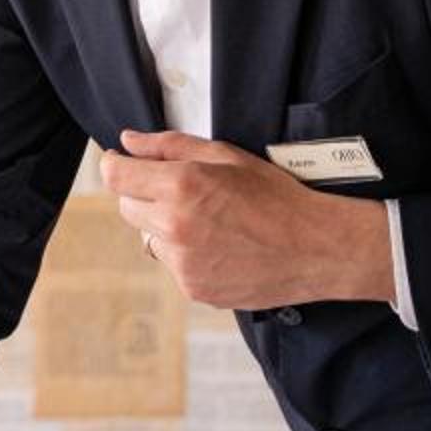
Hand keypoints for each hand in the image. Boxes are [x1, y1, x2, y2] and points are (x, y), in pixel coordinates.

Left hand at [98, 127, 394, 310]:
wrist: (316, 248)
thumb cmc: (277, 198)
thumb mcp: (226, 156)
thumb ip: (170, 146)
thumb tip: (130, 142)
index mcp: (182, 186)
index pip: (116, 177)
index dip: (115, 165)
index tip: (121, 162)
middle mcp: (175, 226)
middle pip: (128, 208)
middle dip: (144, 195)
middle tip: (181, 191)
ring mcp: (183, 262)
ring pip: (149, 239)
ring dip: (165, 228)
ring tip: (210, 222)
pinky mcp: (193, 288)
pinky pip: (172, 265)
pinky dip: (186, 255)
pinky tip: (220, 246)